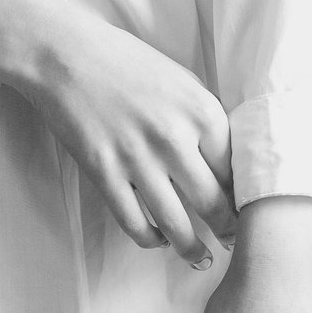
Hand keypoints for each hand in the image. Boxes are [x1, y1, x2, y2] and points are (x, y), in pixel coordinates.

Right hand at [0, 0, 234, 268]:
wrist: (65, 54)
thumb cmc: (125, 62)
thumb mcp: (181, 81)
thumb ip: (205, 120)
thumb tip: (226, 165)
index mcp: (202, 111)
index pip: (236, 170)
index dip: (243, 197)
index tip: (246, 212)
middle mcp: (175, 138)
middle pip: (213, 202)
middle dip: (227, 230)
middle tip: (234, 243)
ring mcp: (138, 159)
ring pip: (177, 223)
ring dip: (192, 248)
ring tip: (201, 258)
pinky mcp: (104, 174)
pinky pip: (134, 223)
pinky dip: (149, 238)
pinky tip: (156, 238)